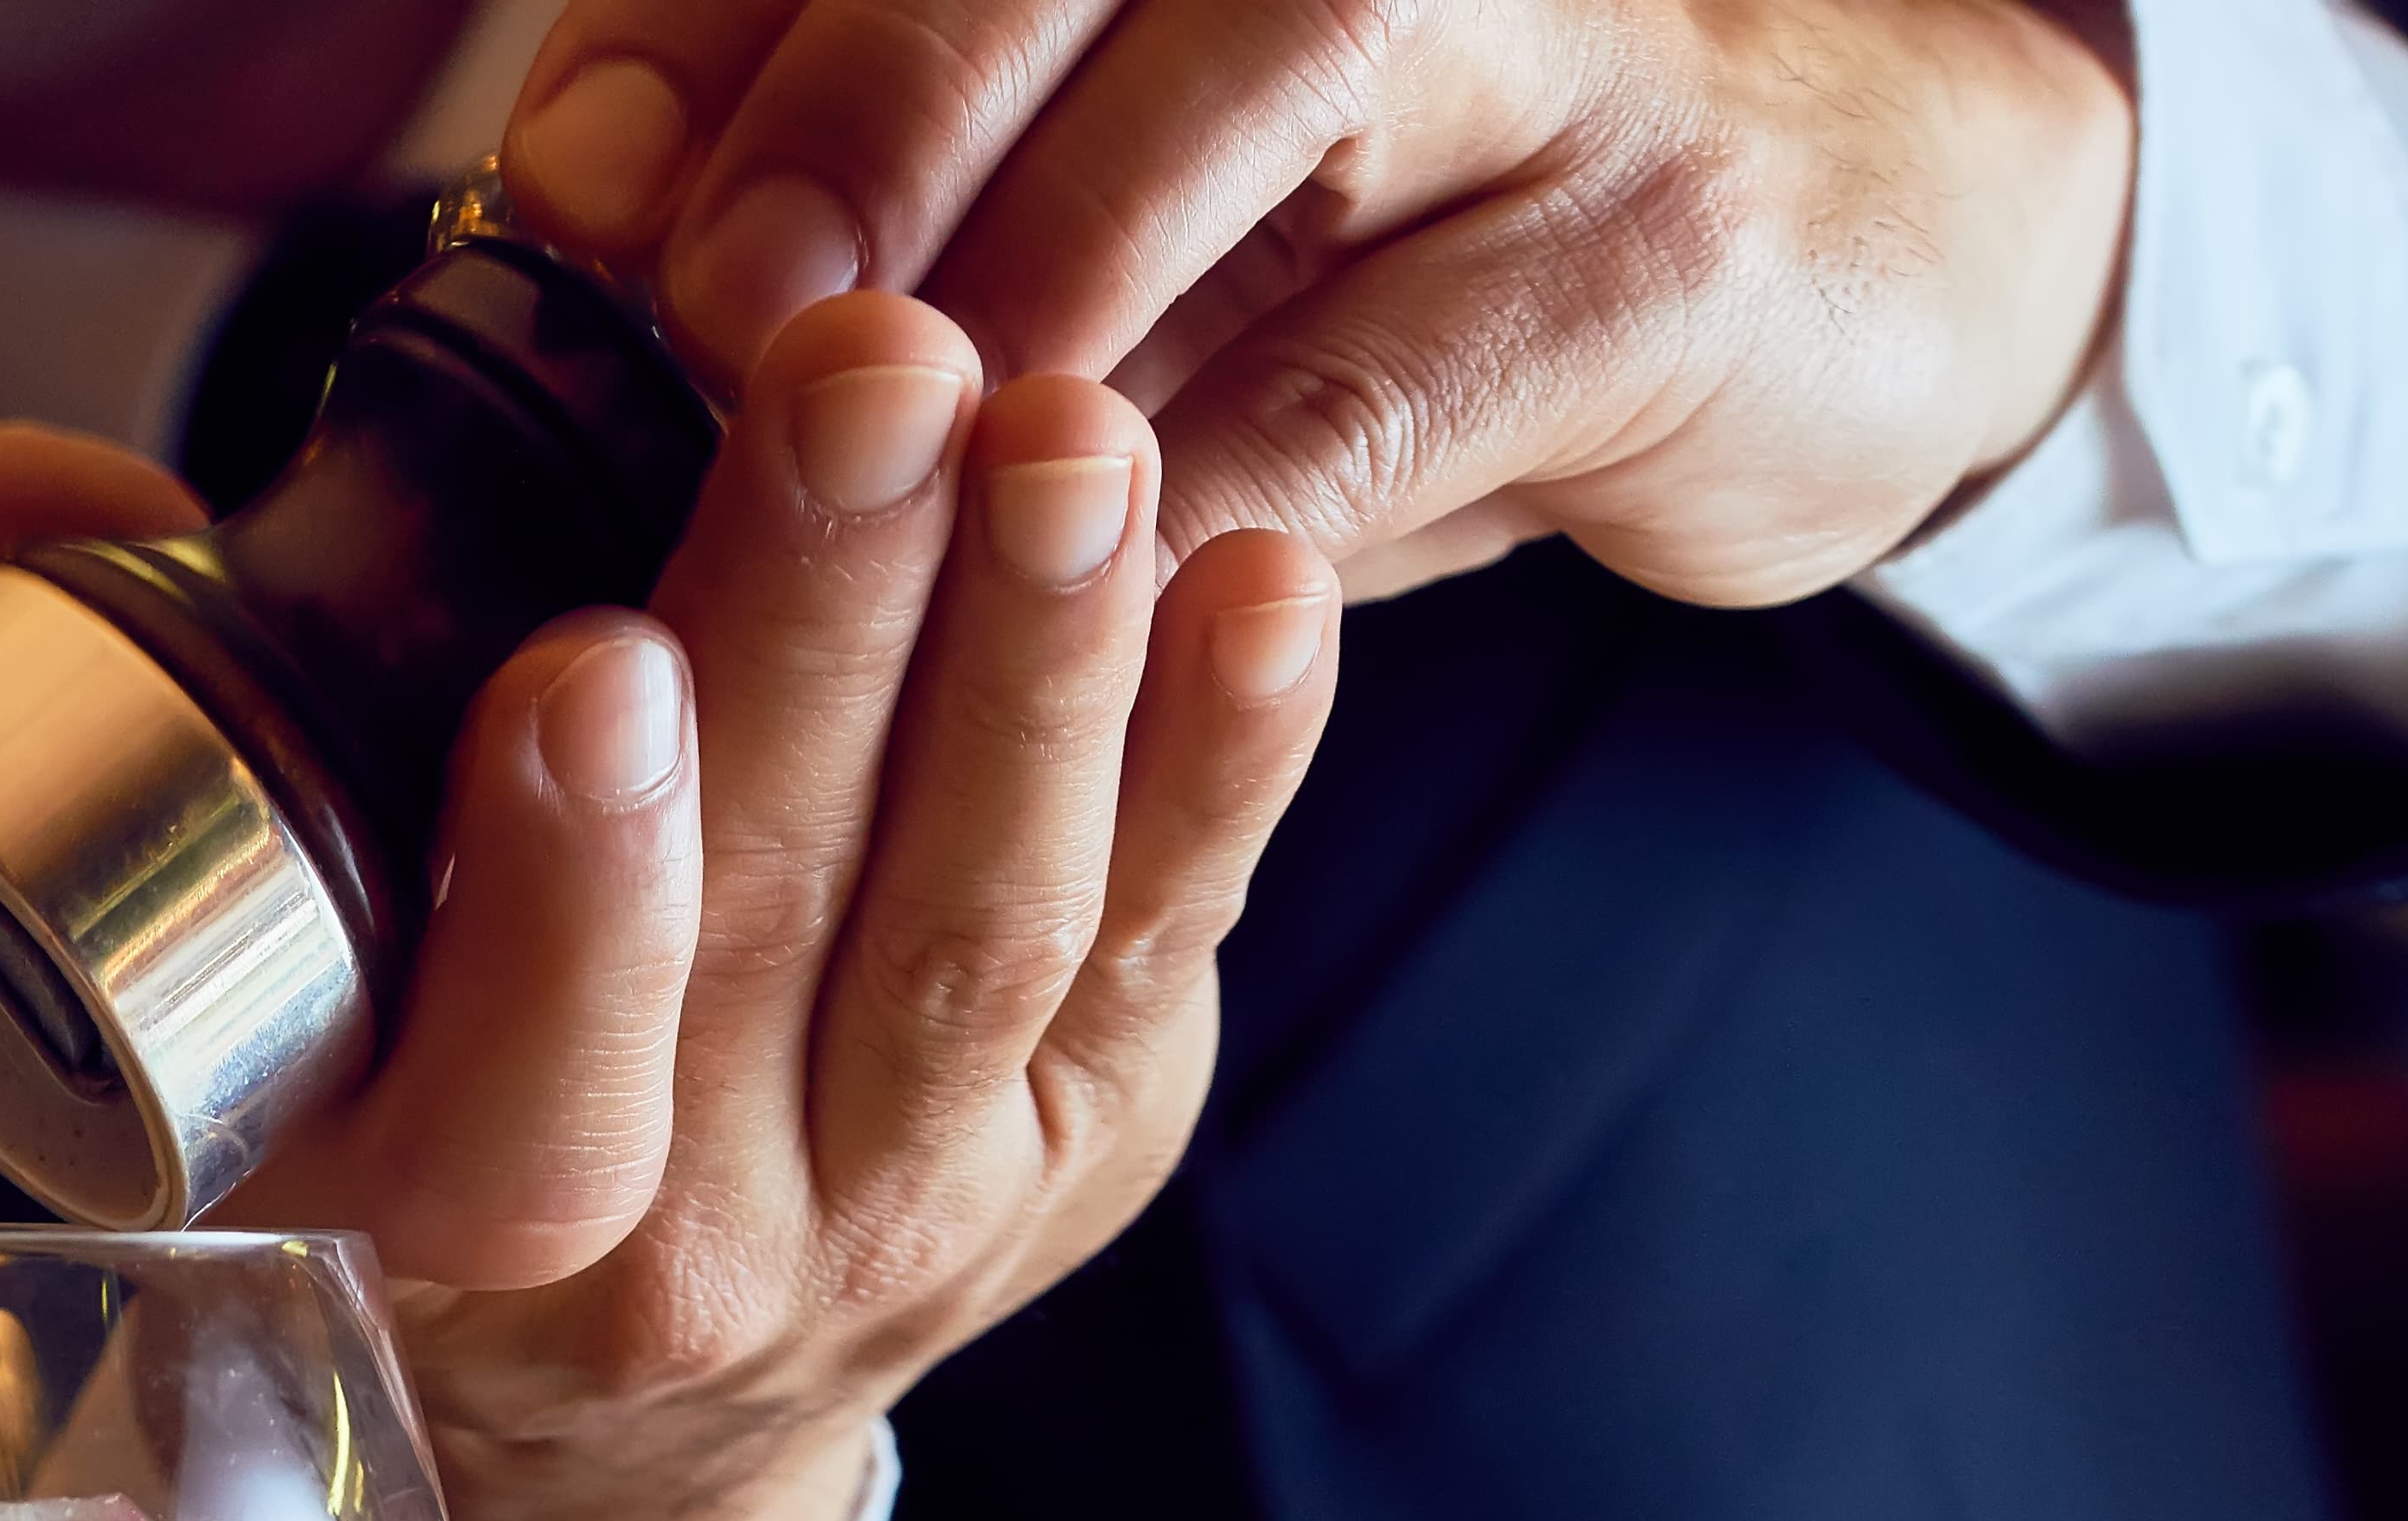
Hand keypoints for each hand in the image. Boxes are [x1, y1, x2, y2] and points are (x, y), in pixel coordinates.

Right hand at [0, 297, 1334, 1520]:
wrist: (616, 1439)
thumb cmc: (407, 1148)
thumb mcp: (241, 1017)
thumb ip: (154, 733)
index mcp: (461, 1241)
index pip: (533, 1094)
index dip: (577, 895)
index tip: (594, 672)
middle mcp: (703, 1261)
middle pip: (790, 933)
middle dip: (844, 634)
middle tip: (876, 377)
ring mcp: (919, 1209)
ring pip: (993, 929)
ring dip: (1048, 665)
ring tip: (1069, 427)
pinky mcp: (1089, 1141)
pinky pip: (1167, 942)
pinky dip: (1228, 761)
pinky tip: (1257, 574)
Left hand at [494, 0, 2131, 605]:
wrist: (1845, 266)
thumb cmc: (1406, 254)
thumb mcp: (1129, 212)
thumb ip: (886, 212)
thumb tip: (576, 225)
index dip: (709, 38)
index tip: (562, 187)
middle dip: (863, 99)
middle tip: (718, 292)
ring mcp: (1537, 50)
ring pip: (1260, 83)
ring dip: (1042, 268)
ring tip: (884, 434)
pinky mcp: (1655, 254)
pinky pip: (1393, 377)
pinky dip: (1223, 482)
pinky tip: (1091, 579)